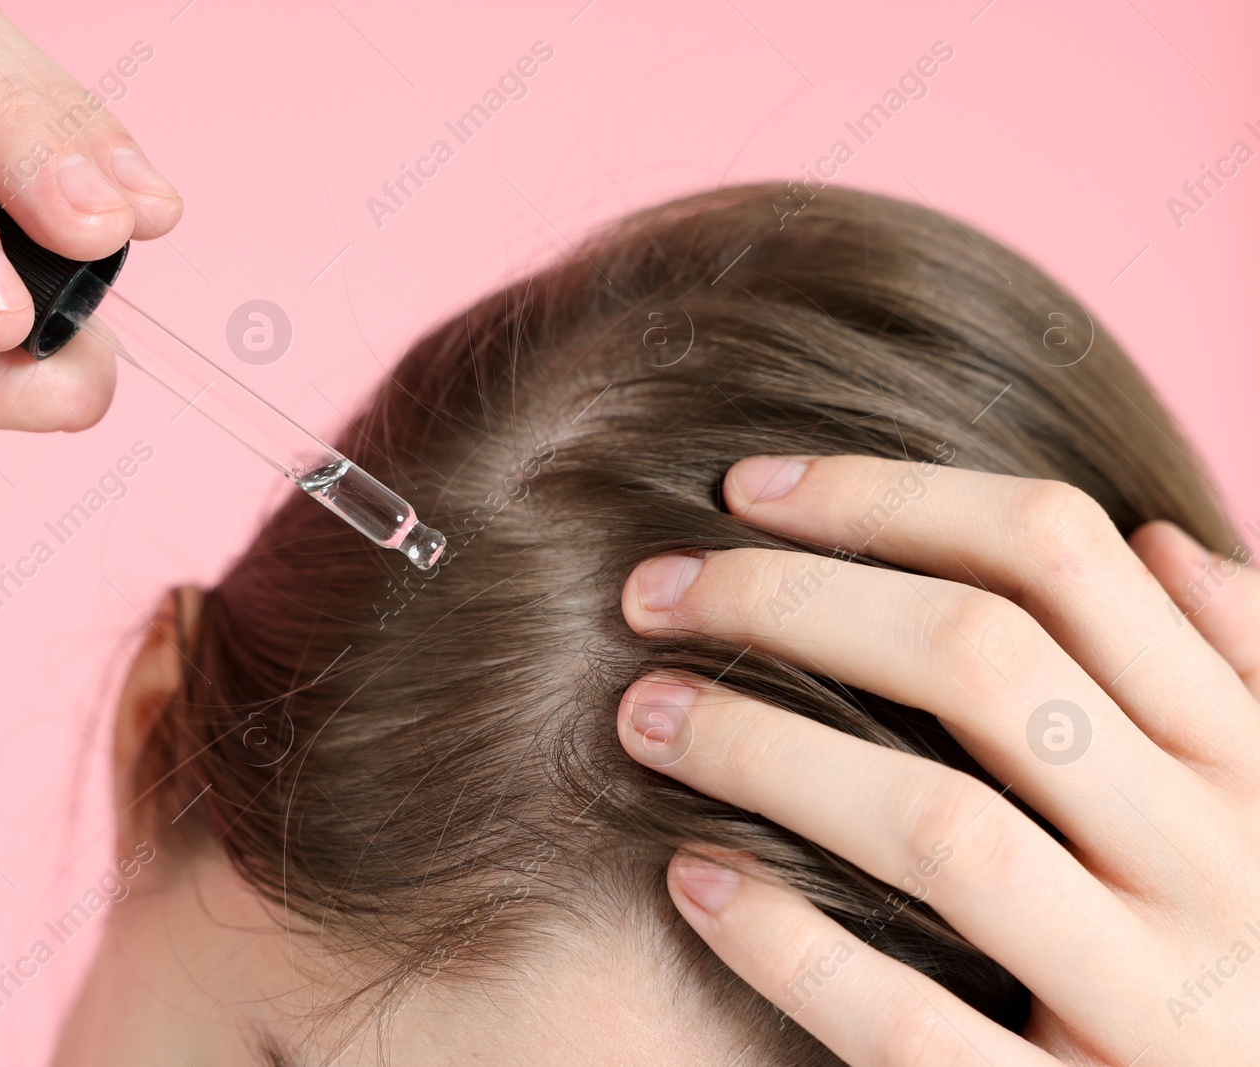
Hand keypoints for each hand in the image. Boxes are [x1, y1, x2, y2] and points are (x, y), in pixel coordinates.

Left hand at [618, 454, 1259, 1064]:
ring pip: (941, 831)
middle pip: (980, 660)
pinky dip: (793, 946)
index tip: (745, 489)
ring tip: (643, 716)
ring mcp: (1159, 1000)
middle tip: (650, 593)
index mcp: (1254, 754)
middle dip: (792, 602)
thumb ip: (1240, 675)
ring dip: (766, 753)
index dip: (887, 496)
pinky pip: (914, 1027)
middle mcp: (1221, 856)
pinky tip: (693, 879)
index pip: (1060, 553)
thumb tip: (1160, 539)